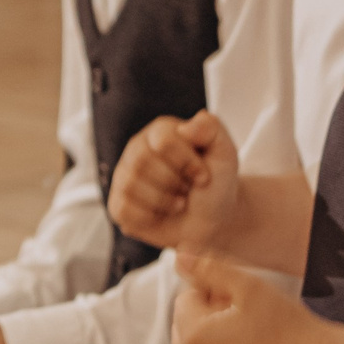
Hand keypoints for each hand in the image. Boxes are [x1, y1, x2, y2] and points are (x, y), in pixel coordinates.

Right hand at [110, 110, 238, 252]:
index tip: (204, 175)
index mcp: (161, 130)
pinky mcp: (118, 203)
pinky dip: (148, 218)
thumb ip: (212, 129)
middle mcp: (138, 148)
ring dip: (163, 202)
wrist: (212, 221)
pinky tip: (161, 214)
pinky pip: (123, 210)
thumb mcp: (224, 153)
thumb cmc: (216, 185)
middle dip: (174, 184)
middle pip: (141, 163)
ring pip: (130, 186)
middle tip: (188, 190)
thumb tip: (191, 122)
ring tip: (177, 202)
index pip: (163, 140)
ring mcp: (125, 175)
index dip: (186, 162)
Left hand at [172, 249, 326, 343]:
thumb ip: (208, 268)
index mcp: (193, 338)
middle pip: (186, 326)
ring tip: (254, 334)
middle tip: (247, 314)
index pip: (186, 299)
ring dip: (215, 337)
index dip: (213, 291)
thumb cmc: (288, 326)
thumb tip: (178, 254)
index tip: (243, 298)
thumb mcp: (248, 287)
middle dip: (208, 315)